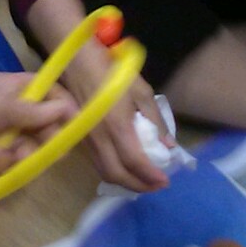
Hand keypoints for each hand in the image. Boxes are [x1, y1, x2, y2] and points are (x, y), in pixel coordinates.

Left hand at [0, 72, 70, 174]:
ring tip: (4, 151)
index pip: (50, 93)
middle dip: (46, 137)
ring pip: (34, 149)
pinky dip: (5, 163)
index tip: (73, 119)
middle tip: (42, 142)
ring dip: (22, 152)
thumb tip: (68, 108)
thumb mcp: (1, 105)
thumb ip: (36, 111)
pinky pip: (15, 165)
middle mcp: (13, 112)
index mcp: (14, 89)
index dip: (63, 105)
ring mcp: (4, 136)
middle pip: (47, 126)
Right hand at [65, 43, 166, 191]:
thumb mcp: (141, 90)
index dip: (150, 176)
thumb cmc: (112, 71)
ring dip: (125, 182)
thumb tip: (168, 146)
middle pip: (117, 175)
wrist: (77, 61)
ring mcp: (86, 140)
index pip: (134, 161)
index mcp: (116, 125)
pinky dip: (114, 172)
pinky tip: (127, 168)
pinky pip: (97, 163)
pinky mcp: (80, 138)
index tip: (166, 181)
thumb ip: (156, 119)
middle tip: (157, 185)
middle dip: (139, 186)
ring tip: (144, 180)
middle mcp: (98, 138)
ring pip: (104, 172)